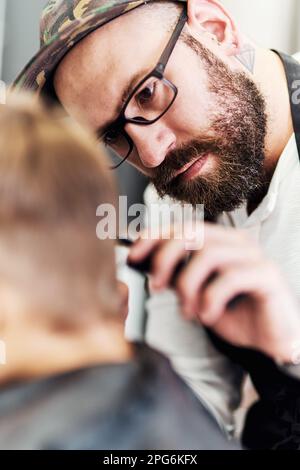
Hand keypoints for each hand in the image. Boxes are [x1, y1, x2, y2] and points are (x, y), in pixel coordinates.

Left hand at [128, 223, 299, 362]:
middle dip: (165, 259)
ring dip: (189, 286)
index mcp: (220, 240)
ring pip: (208, 255)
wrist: (269, 341)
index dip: (153, 238)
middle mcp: (237, 242)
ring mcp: (254, 256)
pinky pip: (230, 278)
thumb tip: (142, 262)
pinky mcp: (267, 275)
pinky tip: (207, 316)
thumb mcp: (195, 294)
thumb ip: (174, 276)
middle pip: (192, 233)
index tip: (133, 257)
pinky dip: (210, 299)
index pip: (181, 227)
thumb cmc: (233, 313)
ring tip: (187, 312)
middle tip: (155, 287)